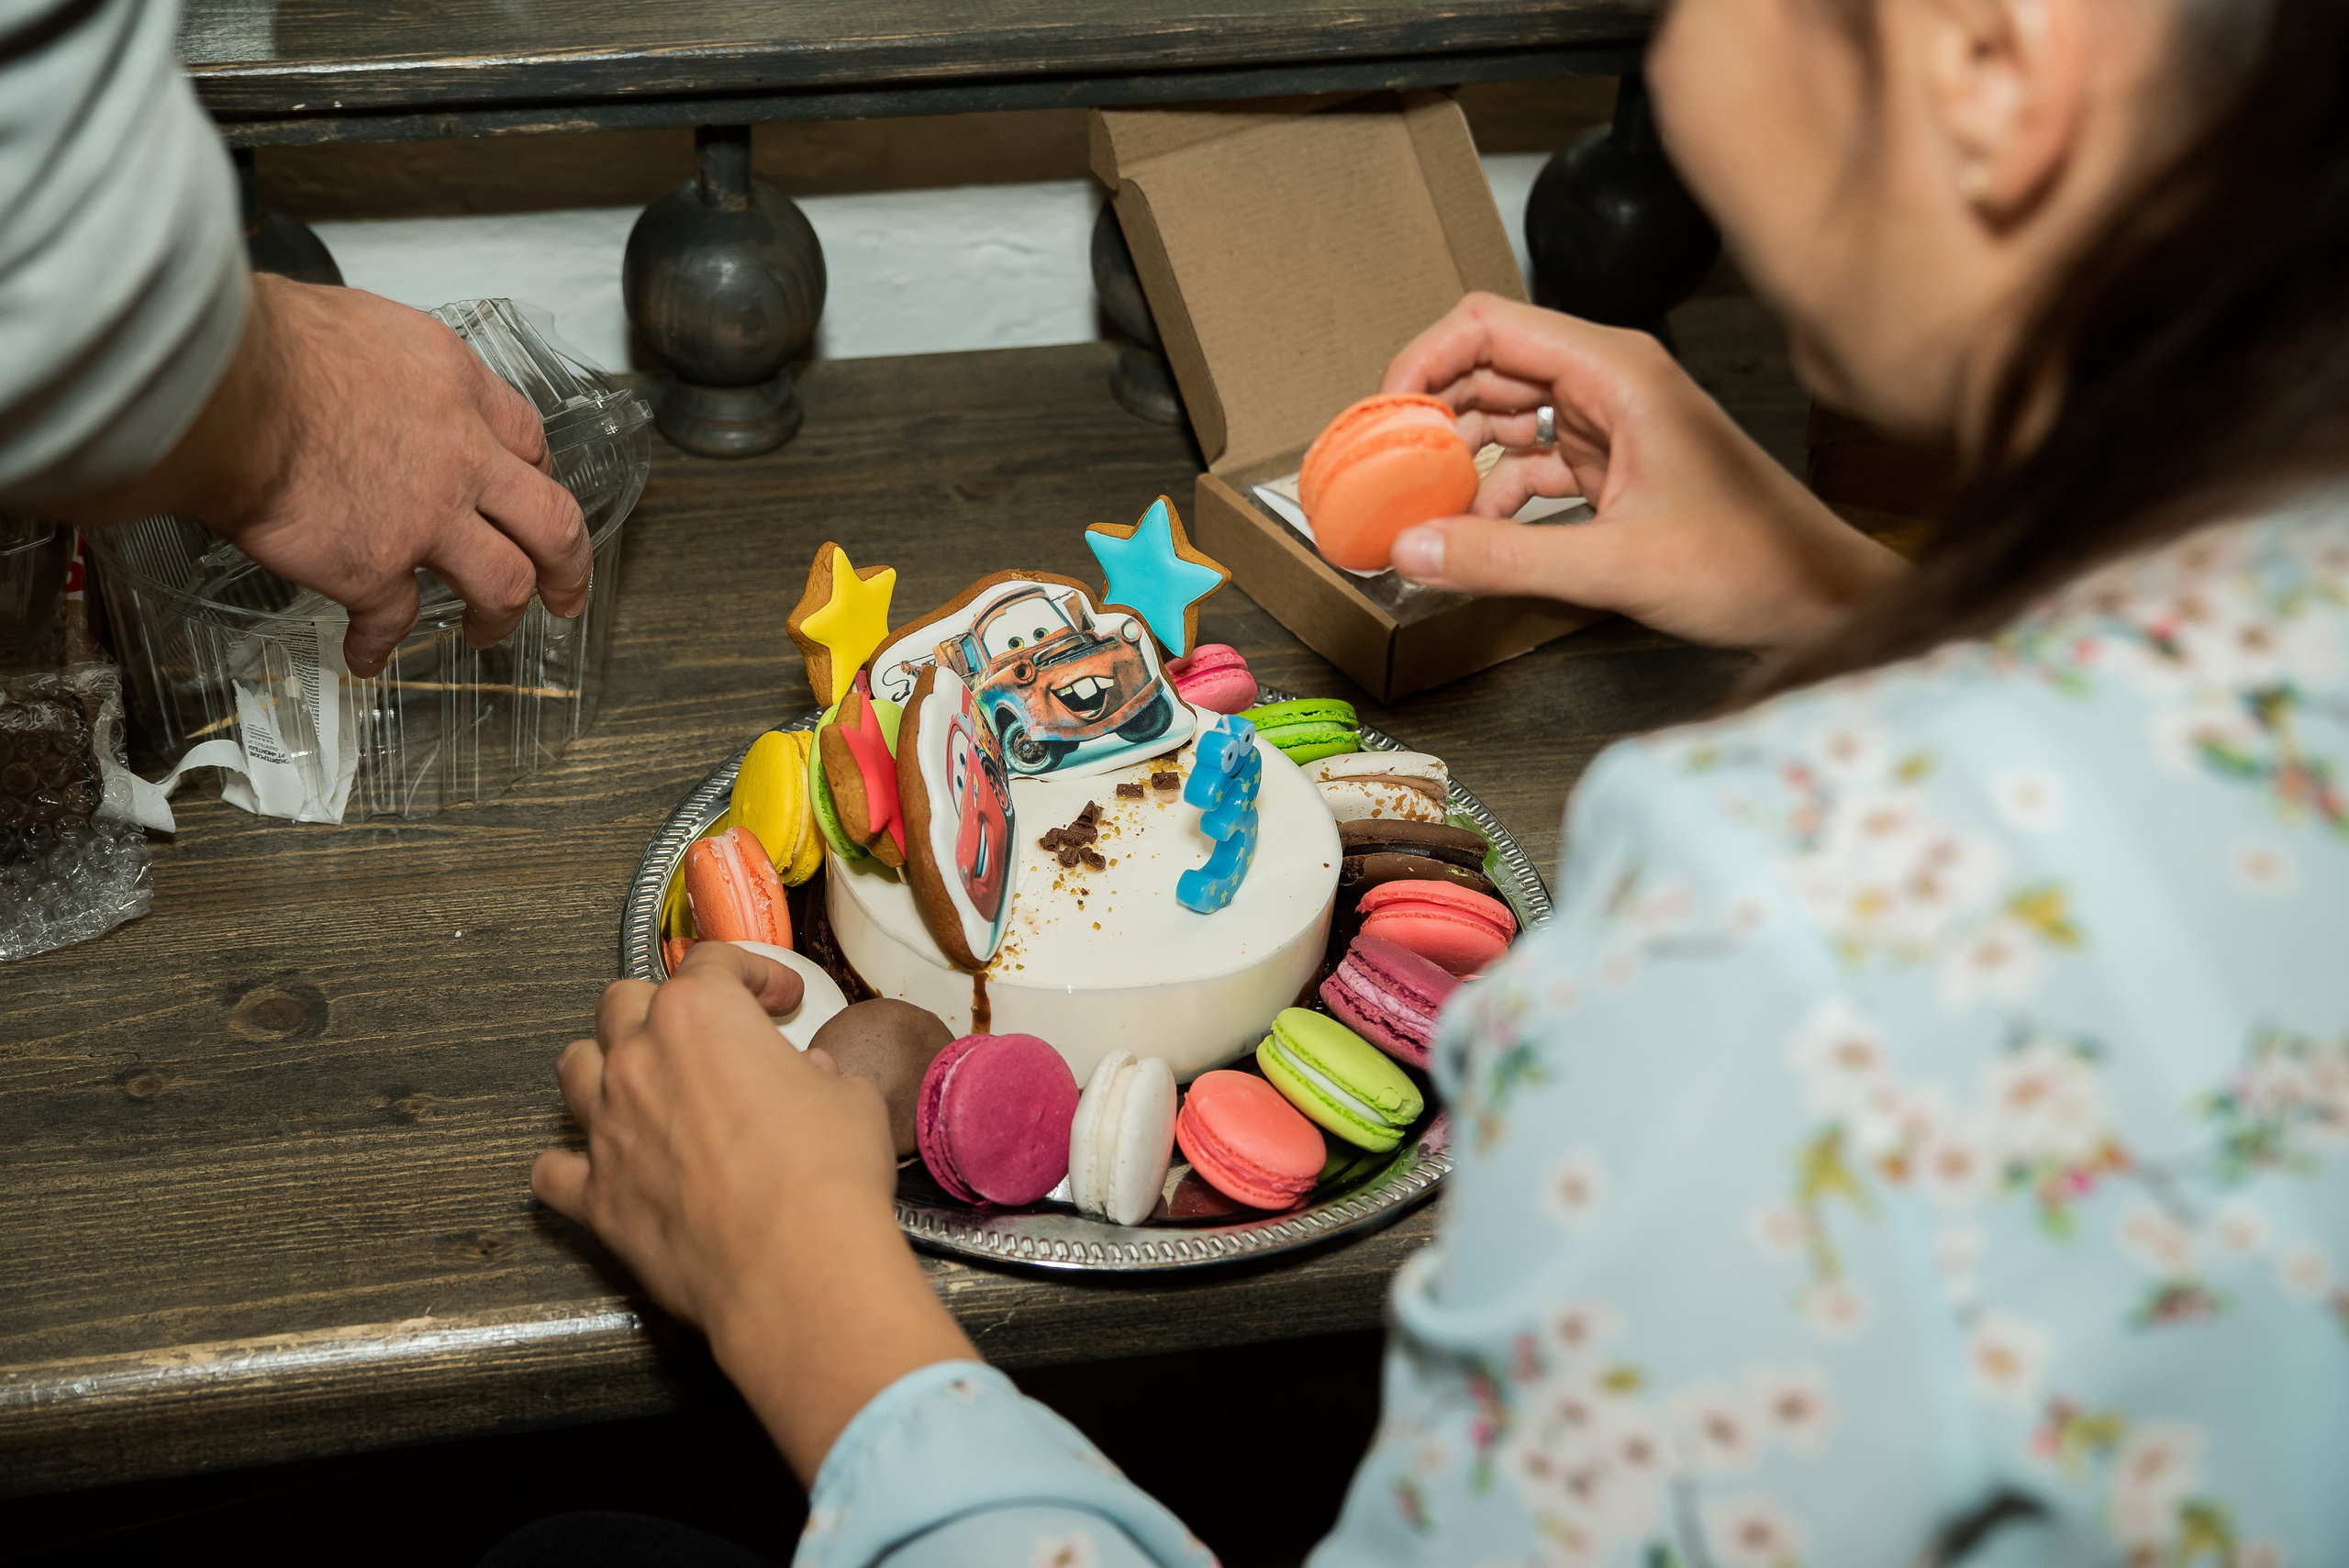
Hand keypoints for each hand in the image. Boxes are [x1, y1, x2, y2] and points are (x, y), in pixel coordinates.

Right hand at [57, 274, 590, 675]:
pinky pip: (394, 619)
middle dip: (568, 565)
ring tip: (487, 633)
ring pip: (504, 582)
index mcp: (456, 386)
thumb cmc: (266, 345)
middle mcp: (460, 454)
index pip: (529, 440)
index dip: (539, 478)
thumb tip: (369, 374)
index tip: (535, 497)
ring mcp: (426, 517)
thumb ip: (389, 366)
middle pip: (551, 521)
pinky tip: (368, 652)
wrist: (223, 389)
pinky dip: (380, 642)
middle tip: (565, 589)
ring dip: (500, 615)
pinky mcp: (375, 566)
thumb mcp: (360, 323)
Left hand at [532, 942, 974, 1483]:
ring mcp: (608, 1127)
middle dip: (661, 1008)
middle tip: (702, 1036)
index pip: (714, 962)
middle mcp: (639, 1058)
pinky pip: (553, 1171)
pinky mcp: (596, 1197)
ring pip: (574, 1067)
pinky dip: (571, 1165)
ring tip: (638, 1084)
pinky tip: (598, 1169)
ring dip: (602, 1066)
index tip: (777, 999)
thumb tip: (815, 1077)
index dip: (752, 972)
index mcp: (702, 1016)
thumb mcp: (850, 1100)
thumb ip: (822, 1076)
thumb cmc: (827, 1174)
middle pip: (623, 1001)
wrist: (795, 1264)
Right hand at [1381, 293, 1904, 651]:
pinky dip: (1492, 490)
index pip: (1489, 325)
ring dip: (1457, 453)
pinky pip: (1530, 460)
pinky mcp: (1613, 463)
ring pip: (1506, 413)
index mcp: (1617, 370)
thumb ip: (1504, 558)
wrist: (1817, 595)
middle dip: (1429, 410)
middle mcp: (1611, 380)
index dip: (1422, 360)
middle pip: (1488, 365)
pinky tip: (1471, 532)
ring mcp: (1612, 420)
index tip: (1381, 415)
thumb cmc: (1753, 562)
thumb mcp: (1614, 565)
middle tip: (1380, 463)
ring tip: (1414, 499)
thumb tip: (1413, 550)